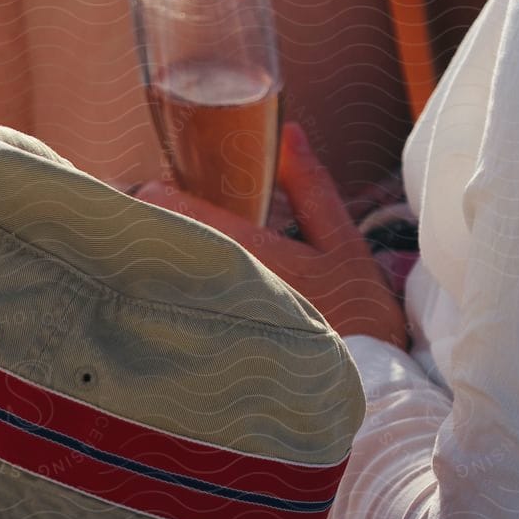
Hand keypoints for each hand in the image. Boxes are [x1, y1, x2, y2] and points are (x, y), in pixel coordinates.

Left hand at [136, 123, 410, 344]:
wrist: (370, 386)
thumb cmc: (357, 310)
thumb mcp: (342, 242)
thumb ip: (311, 187)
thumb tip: (288, 133)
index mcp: (257, 258)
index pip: (186, 217)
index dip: (159, 198)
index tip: (151, 189)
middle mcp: (230, 293)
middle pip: (168, 251)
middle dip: (154, 232)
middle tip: (148, 217)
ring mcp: (217, 327)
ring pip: (169, 284)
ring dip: (160, 265)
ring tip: (158, 254)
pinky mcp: (212, 357)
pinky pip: (178, 317)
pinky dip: (169, 300)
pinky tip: (171, 296)